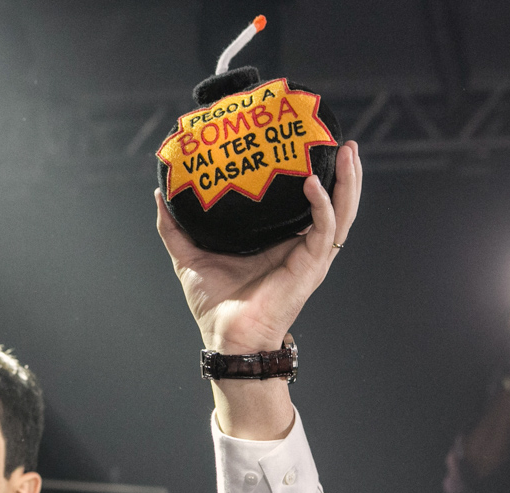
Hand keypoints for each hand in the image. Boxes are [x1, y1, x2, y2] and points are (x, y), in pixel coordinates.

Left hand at [154, 141, 362, 354]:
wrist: (226, 335)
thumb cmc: (215, 303)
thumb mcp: (189, 257)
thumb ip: (175, 228)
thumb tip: (160, 194)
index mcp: (281, 241)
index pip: (306, 202)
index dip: (315, 174)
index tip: (311, 144)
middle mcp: (301, 246)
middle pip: (334, 202)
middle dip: (343, 172)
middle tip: (344, 141)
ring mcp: (310, 256)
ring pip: (341, 213)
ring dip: (349, 182)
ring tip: (348, 152)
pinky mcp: (310, 266)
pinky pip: (325, 230)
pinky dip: (324, 206)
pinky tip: (314, 184)